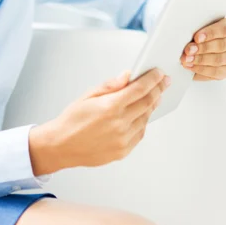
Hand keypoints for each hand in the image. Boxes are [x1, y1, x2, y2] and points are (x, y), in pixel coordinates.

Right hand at [35, 68, 169, 172]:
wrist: (61, 145)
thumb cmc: (72, 119)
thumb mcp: (88, 95)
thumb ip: (110, 85)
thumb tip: (128, 75)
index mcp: (110, 106)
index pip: (140, 89)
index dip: (153, 79)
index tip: (159, 73)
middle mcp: (119, 123)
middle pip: (147, 103)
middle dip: (158, 89)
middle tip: (164, 82)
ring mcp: (123, 139)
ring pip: (146, 118)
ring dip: (152, 105)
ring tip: (154, 96)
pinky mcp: (123, 151)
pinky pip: (140, 133)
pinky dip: (143, 121)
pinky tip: (141, 114)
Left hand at [181, 16, 225, 80]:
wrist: (219, 38)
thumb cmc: (210, 29)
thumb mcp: (209, 22)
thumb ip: (202, 25)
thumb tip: (185, 31)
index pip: (224, 29)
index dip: (210, 34)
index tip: (196, 38)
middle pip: (221, 46)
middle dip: (202, 49)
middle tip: (188, 50)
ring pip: (219, 61)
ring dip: (200, 61)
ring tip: (186, 60)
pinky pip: (217, 74)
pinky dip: (202, 72)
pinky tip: (191, 67)